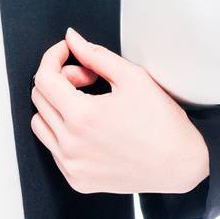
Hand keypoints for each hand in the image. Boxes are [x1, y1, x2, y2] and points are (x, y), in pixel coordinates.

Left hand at [30, 25, 209, 194]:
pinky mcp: (76, 179)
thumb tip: (72, 39)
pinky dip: (63, 131)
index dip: (53, 57)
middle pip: (39, 98)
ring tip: (88, 103)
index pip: (44, 78)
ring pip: (40, 123)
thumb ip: (95, 54)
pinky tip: (90, 126)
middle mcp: (71, 144)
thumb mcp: (132, 77)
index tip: (67, 52)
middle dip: (60, 79)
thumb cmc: (163, 123)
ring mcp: (71, 165)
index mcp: (83, 116)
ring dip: (56, 106)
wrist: (180, 164)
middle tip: (89, 77)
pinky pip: (53, 148)